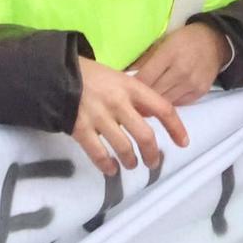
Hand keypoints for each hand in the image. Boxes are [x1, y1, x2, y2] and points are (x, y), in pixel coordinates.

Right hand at [71, 57, 189, 174]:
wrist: (58, 73)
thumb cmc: (93, 77)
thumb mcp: (119, 79)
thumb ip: (135, 98)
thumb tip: (150, 118)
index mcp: (132, 87)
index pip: (163, 109)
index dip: (176, 128)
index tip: (183, 142)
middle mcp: (119, 103)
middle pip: (145, 135)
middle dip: (152, 154)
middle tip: (152, 163)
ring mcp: (99, 117)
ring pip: (123, 147)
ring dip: (130, 161)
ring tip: (131, 165)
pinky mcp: (80, 128)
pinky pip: (98, 153)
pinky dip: (106, 165)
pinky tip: (111, 169)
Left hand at [131, 23, 230, 105]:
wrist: (214, 42)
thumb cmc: (184, 40)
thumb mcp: (162, 43)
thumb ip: (144, 60)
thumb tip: (125, 78)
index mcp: (169, 54)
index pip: (145, 78)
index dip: (132, 87)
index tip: (124, 91)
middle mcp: (181, 70)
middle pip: (154, 93)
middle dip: (140, 99)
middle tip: (129, 103)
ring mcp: (192, 83)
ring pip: (165, 102)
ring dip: (153, 104)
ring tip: (142, 105)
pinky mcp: (200, 92)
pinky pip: (178, 103)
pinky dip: (168, 102)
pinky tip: (162, 100)